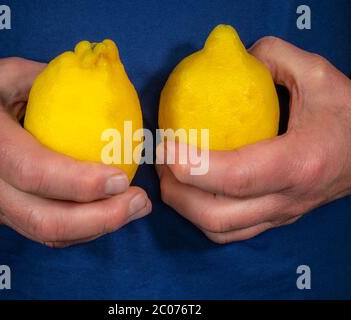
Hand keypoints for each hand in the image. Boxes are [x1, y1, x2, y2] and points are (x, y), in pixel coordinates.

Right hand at [0, 58, 150, 246]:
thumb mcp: (5, 75)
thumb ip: (50, 80)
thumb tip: (99, 89)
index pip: (34, 171)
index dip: (79, 182)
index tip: (121, 179)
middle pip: (44, 220)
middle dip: (100, 219)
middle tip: (139, 202)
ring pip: (46, 234)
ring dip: (97, 228)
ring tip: (135, 209)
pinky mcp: (1, 214)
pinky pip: (45, 232)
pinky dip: (83, 229)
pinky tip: (110, 213)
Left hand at [157, 36, 350, 243]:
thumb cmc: (346, 115)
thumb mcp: (316, 75)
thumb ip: (272, 58)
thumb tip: (230, 57)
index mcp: (300, 162)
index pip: (239, 176)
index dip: (195, 166)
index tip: (166, 145)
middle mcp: (287, 199)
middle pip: (218, 216)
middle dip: (178, 191)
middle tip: (162, 159)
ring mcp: (279, 215)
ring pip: (219, 231)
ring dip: (183, 206)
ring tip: (169, 175)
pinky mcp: (273, 219)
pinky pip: (228, 232)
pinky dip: (199, 216)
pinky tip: (191, 191)